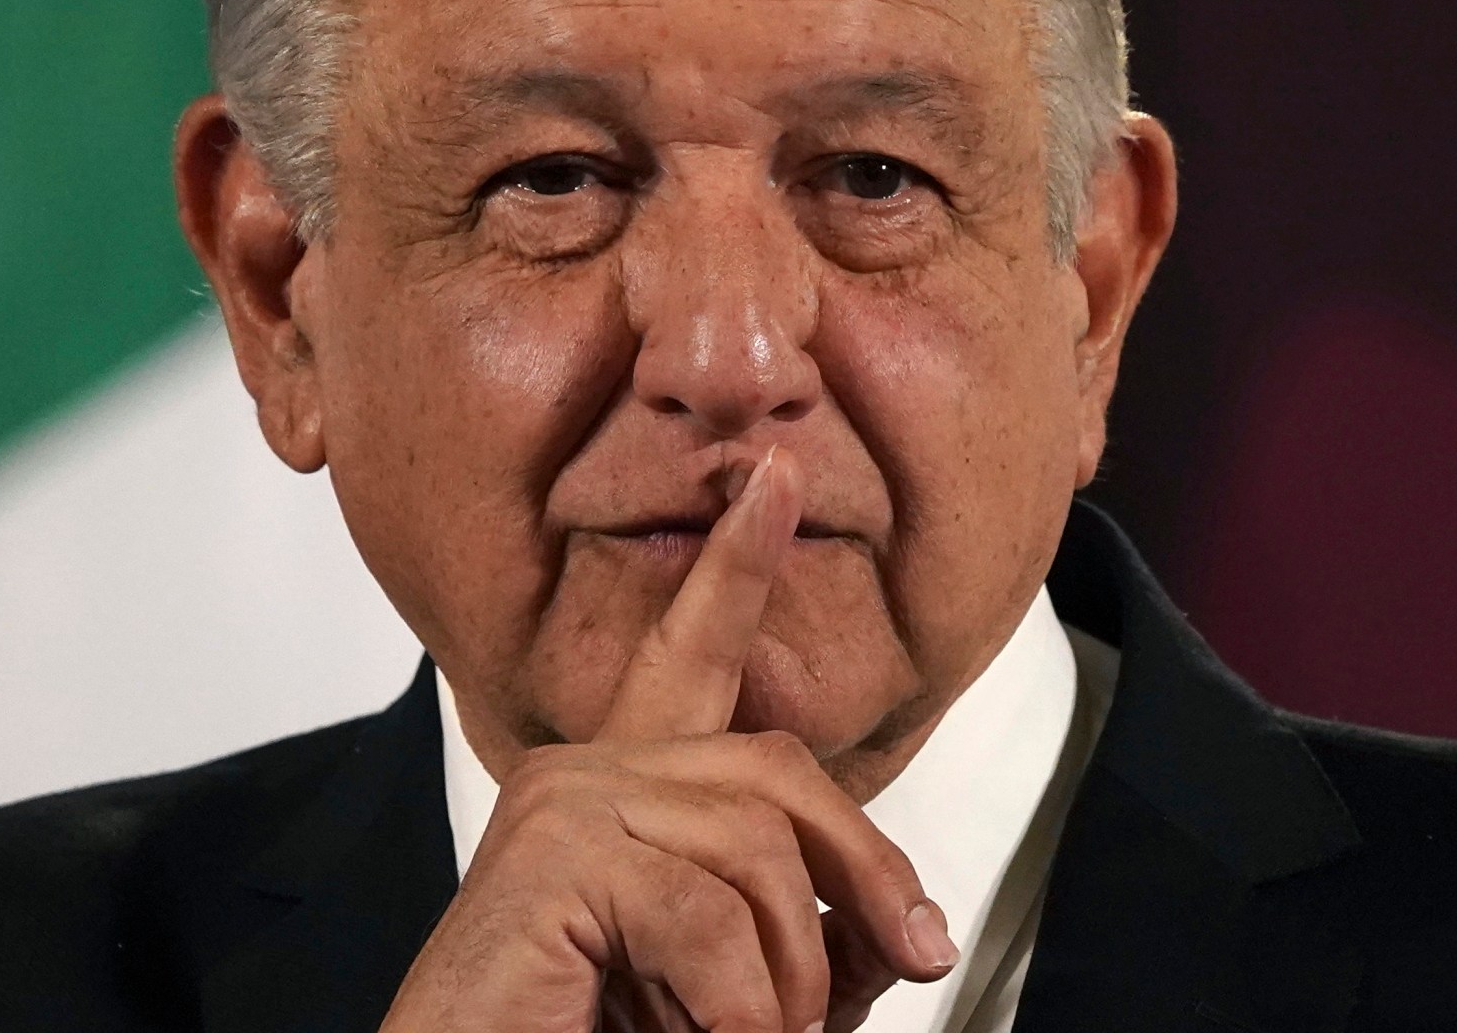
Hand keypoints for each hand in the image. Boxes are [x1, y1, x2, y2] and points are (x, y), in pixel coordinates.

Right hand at [380, 447, 958, 1032]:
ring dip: (787, 979)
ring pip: (756, 848)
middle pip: (777, 772)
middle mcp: (580, 777)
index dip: (737, 566)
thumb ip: (809, 943)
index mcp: (620, 799)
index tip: (777, 477)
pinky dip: (736, 1007)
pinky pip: (705, 915)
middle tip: (908, 962)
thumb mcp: (736, 996)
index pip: (687, 657)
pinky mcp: (548, 859)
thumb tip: (903, 935)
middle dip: (865, 873)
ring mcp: (560, 806)